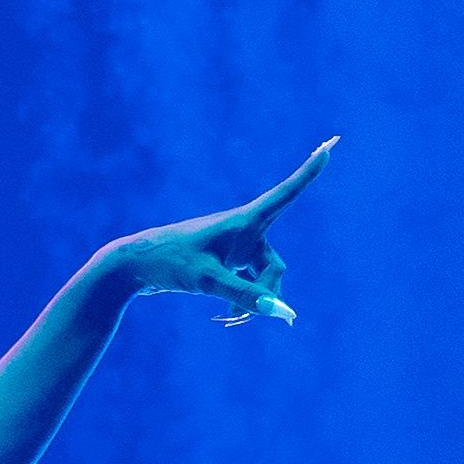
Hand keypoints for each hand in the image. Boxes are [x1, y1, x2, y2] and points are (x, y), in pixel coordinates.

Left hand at [95, 140, 336, 330]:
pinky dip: (244, 301)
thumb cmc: (169, 264)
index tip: (330, 143)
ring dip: (254, 302)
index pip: (285, 194)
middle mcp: (243, 232)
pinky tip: (228, 316)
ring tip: (231, 321)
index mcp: (242, 222)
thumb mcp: (207, 280)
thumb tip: (280, 312)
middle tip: (244, 317)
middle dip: (267, 293)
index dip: (309, 171)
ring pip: (262, 280)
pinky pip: (248, 285)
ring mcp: (235, 249)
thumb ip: (245, 296)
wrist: (132, 266)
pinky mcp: (225, 263)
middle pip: (273, 267)